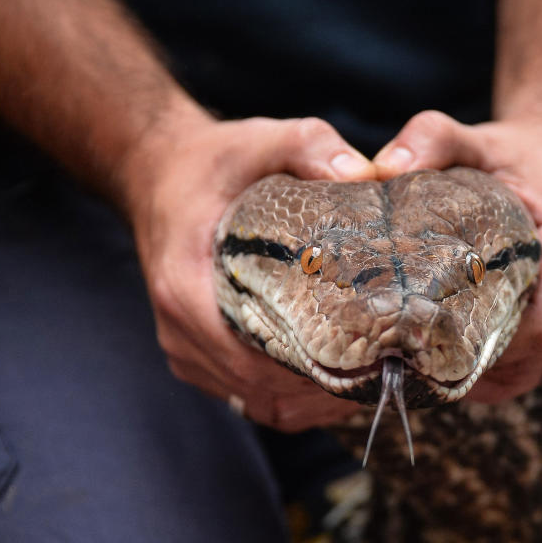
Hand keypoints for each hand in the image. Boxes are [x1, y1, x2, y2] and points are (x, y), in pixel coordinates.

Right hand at [122, 113, 374, 430]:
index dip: (312, 367)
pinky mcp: (194, 358)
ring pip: (257, 402)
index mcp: (185, 286)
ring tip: (367, 383)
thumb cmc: (213, 162)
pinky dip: (291, 398)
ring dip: (310, 401)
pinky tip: (333, 383)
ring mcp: (184, 350)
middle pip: (261, 389)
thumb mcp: (260, 139)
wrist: (158, 173)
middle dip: (323, 388)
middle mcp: (179, 329)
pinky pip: (247, 398)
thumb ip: (309, 146)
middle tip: (383, 374)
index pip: (252, 354)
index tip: (366, 359)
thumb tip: (368, 172)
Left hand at [374, 110, 541, 401]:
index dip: (488, 341)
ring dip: (484, 370)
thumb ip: (435, 139)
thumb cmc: (520, 156)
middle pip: (536, 353)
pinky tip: (452, 357)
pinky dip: (497, 371)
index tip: (431, 336)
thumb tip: (385, 164)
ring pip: (536, 369)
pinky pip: (537, 369)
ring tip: (427, 358)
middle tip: (413, 353)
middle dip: (475, 358)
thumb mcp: (478, 140)